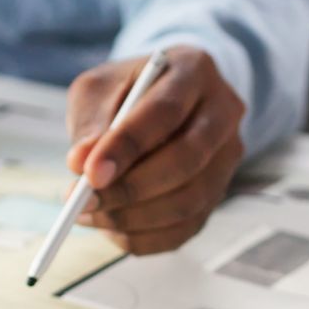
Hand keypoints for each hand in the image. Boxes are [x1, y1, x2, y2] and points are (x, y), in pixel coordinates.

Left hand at [66, 47, 246, 254]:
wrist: (160, 98)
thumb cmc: (126, 91)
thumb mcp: (99, 89)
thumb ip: (90, 122)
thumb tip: (80, 164)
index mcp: (194, 72)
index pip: (165, 112)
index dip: (127, 146)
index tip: (89, 174)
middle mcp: (223, 113)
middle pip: (187, 160)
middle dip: (130, 189)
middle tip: (83, 202)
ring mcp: (228, 157)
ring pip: (190, 201)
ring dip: (133, 217)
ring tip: (87, 213)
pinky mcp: (218, 192)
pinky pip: (186, 228)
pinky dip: (144, 236)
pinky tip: (110, 227)